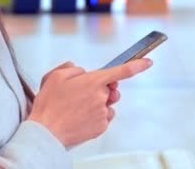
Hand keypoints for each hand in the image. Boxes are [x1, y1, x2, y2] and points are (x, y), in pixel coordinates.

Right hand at [28, 59, 151, 146]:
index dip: (137, 65)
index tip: (148, 62)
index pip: (121, 71)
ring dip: (98, 103)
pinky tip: (80, 118)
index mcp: (93, 82)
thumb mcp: (55, 76)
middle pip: (110, 89)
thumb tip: (83, 73)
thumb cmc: (49, 105)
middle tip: (83, 92)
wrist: (46, 132)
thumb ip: (73, 68)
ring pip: (107, 104)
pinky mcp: (101, 127)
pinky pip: (104, 117)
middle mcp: (101, 97)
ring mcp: (102, 113)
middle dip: (103, 88)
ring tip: (77, 108)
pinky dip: (95, 116)